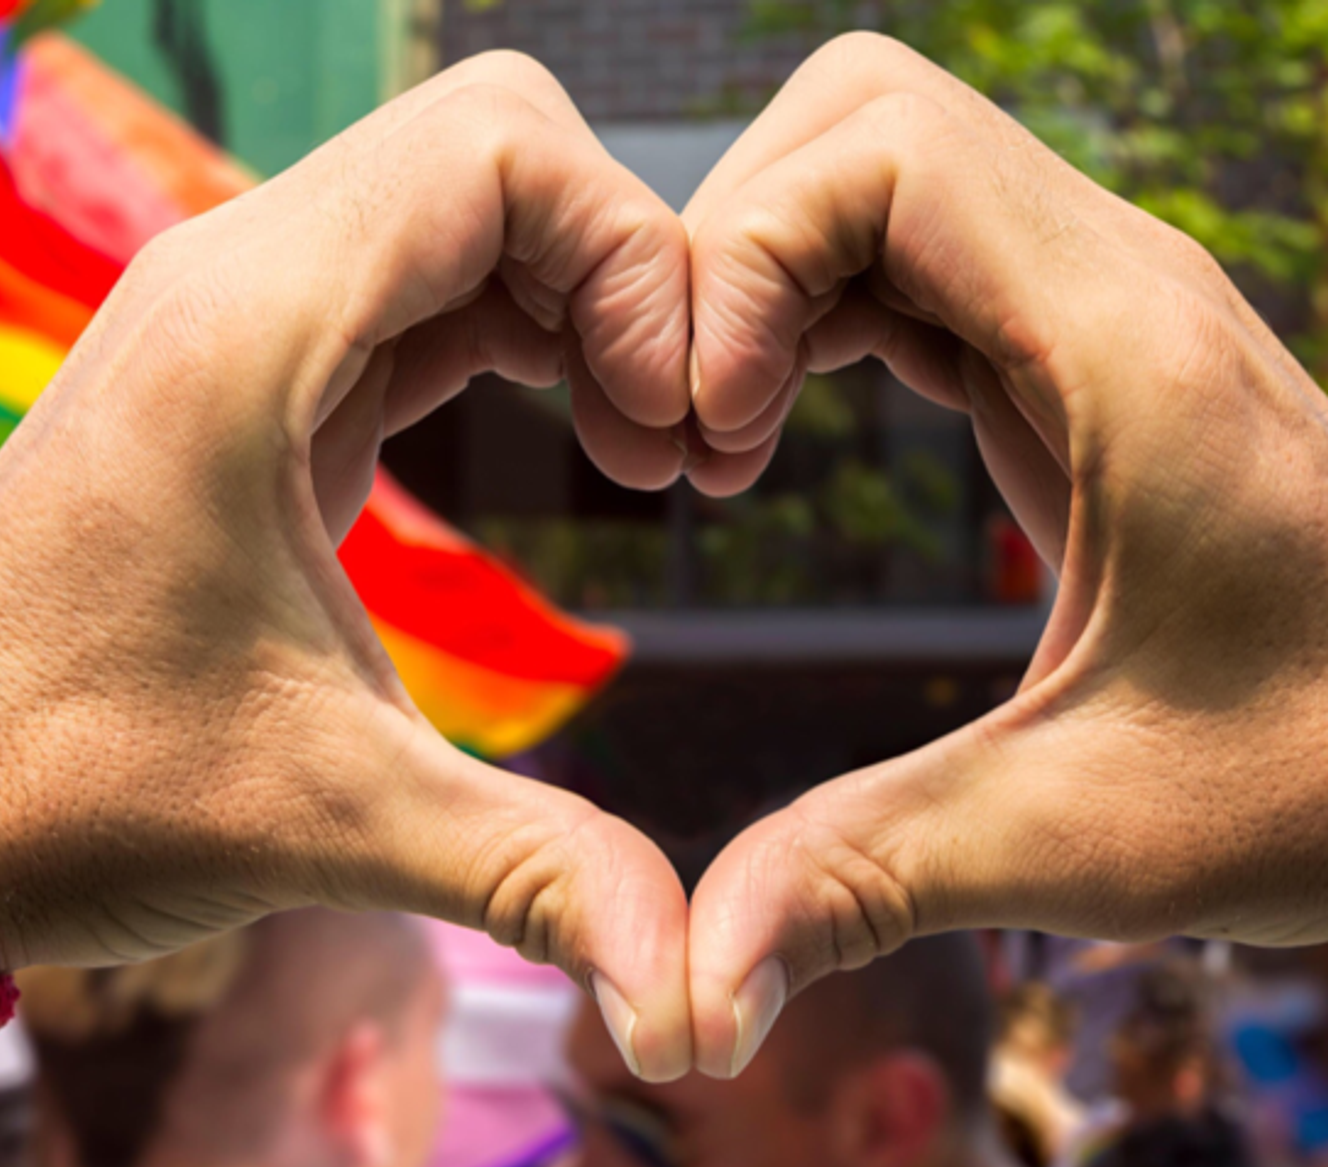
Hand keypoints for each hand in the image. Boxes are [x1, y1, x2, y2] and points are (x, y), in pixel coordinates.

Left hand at [0, 53, 697, 1079]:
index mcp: (241, 333)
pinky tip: (558, 425)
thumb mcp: (333, 822)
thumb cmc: (69, 797)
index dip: (635, 259)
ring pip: (450, 197)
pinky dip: (510, 319)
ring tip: (632, 443)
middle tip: (664, 432)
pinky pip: (405, 276)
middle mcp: (223, 283)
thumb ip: (537, 876)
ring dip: (570, 289)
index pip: (500, 149)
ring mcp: (220, 319)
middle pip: (490, 141)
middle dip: (620, 261)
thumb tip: (695, 994)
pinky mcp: (230, 376)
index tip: (668, 432)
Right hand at [680, 33, 1327, 1077]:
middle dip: (728, 250)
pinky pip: (898, 254)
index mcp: (1122, 354)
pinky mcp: (1066, 349)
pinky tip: (774, 437)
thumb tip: (683, 998)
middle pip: (856, 120)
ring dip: (757, 279)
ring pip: (870, 170)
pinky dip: (802, 313)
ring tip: (720, 440)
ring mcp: (1090, 305)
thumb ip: (867, 881)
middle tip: (696, 431)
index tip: (709, 437)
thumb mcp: (1087, 838)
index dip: (742, 260)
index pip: (880, 153)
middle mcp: (1110, 286)